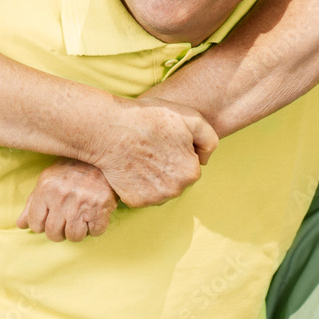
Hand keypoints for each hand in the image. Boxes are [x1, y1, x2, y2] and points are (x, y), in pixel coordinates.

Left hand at [17, 158, 117, 240]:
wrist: (101, 156)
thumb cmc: (71, 169)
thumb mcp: (47, 180)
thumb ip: (32, 203)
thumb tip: (20, 225)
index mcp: (45, 189)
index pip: (35, 224)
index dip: (42, 224)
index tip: (49, 219)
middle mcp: (62, 197)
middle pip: (53, 234)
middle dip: (59, 231)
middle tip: (66, 220)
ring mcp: (82, 204)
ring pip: (74, 237)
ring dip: (77, 231)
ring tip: (80, 218)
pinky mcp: (101, 208)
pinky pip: (95, 233)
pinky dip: (95, 228)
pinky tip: (93, 215)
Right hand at [89, 98, 218, 207]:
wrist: (109, 129)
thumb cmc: (148, 118)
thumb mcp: (189, 117)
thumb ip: (209, 139)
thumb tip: (204, 160)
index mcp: (191, 172)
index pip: (191, 165)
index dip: (178, 151)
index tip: (164, 141)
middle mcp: (175, 190)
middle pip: (176, 179)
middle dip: (168, 166)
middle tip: (152, 148)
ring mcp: (155, 198)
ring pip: (161, 188)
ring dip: (154, 177)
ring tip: (140, 156)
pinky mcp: (135, 201)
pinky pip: (143, 194)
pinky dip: (138, 183)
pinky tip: (131, 167)